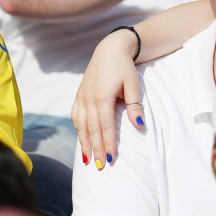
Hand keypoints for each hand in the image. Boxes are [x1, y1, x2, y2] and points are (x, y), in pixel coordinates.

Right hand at [71, 29, 143, 168]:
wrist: (110, 49)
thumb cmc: (125, 67)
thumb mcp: (133, 85)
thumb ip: (135, 106)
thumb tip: (140, 127)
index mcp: (102, 96)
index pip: (105, 126)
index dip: (108, 144)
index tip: (112, 159)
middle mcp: (88, 98)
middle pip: (91, 130)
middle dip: (96, 149)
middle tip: (101, 166)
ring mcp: (81, 97)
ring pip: (80, 125)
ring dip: (84, 143)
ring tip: (89, 159)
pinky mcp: (79, 95)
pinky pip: (75, 116)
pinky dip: (78, 130)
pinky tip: (82, 139)